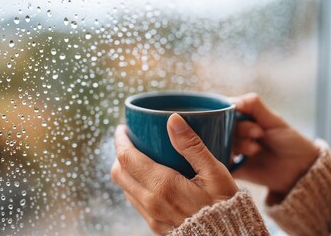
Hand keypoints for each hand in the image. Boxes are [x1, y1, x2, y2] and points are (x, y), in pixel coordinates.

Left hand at [111, 114, 237, 234]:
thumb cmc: (225, 205)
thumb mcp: (214, 172)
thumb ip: (192, 145)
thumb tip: (173, 119)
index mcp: (163, 186)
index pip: (127, 158)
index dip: (121, 140)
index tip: (123, 129)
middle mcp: (151, 203)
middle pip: (119, 173)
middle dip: (120, 153)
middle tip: (130, 141)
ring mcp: (151, 216)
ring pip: (125, 188)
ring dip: (126, 170)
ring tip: (139, 157)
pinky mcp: (155, 225)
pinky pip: (135, 201)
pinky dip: (134, 185)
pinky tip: (149, 178)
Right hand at [231, 93, 317, 203]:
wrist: (300, 169)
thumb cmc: (290, 141)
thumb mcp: (274, 119)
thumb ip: (253, 105)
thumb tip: (233, 101)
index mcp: (244, 120)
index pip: (225, 112)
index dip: (228, 113)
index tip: (238, 116)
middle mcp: (236, 134)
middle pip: (223, 127)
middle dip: (241, 129)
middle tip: (258, 133)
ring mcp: (235, 150)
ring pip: (224, 143)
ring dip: (241, 145)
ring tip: (256, 150)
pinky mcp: (234, 167)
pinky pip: (223, 163)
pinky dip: (228, 160)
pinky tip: (241, 159)